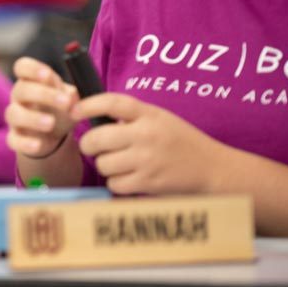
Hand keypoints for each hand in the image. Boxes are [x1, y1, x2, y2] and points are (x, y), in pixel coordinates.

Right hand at [5, 57, 78, 157]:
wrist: (54, 135)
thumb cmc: (59, 108)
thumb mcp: (69, 98)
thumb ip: (71, 94)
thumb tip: (74, 95)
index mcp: (31, 80)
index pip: (22, 66)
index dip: (32, 68)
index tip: (47, 75)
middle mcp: (19, 97)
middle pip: (21, 89)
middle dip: (43, 94)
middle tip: (65, 103)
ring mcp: (15, 117)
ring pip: (14, 114)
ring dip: (32, 118)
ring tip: (51, 123)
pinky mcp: (14, 137)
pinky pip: (13, 140)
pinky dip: (24, 143)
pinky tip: (38, 145)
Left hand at [73, 93, 226, 194]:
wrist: (212, 168)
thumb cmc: (181, 142)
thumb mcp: (159, 119)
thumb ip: (131, 117)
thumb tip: (92, 117)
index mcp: (148, 114)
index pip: (111, 102)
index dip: (87, 105)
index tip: (74, 111)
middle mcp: (146, 134)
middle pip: (97, 138)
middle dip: (89, 144)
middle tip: (94, 147)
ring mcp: (146, 160)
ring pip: (102, 163)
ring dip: (106, 166)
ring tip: (120, 164)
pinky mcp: (148, 182)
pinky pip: (114, 184)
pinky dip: (117, 183)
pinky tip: (129, 178)